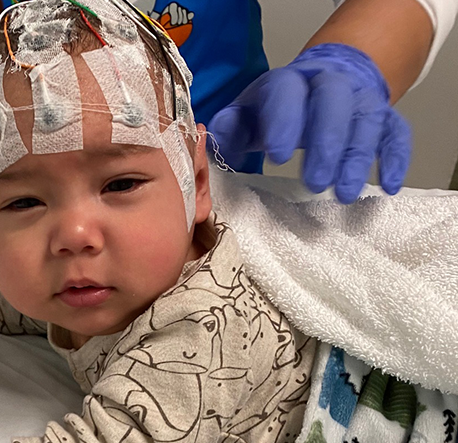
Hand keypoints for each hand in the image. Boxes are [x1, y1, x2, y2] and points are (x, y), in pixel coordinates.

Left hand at [208, 43, 410, 203]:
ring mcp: (361, 99)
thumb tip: (213, 143)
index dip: (284, 121)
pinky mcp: (385, 117)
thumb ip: (230, 127)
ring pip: (367, 121)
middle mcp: (329, 84)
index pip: (288, 93)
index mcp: (289, 82)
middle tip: (315, 183)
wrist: (322, 81)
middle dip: (325, 144)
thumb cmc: (277, 108)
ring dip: (358, 159)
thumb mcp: (248, 113)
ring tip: (344, 194)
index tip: (277, 156)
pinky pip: (397, 134)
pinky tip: (388, 187)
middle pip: (334, 104)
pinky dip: (396, 159)